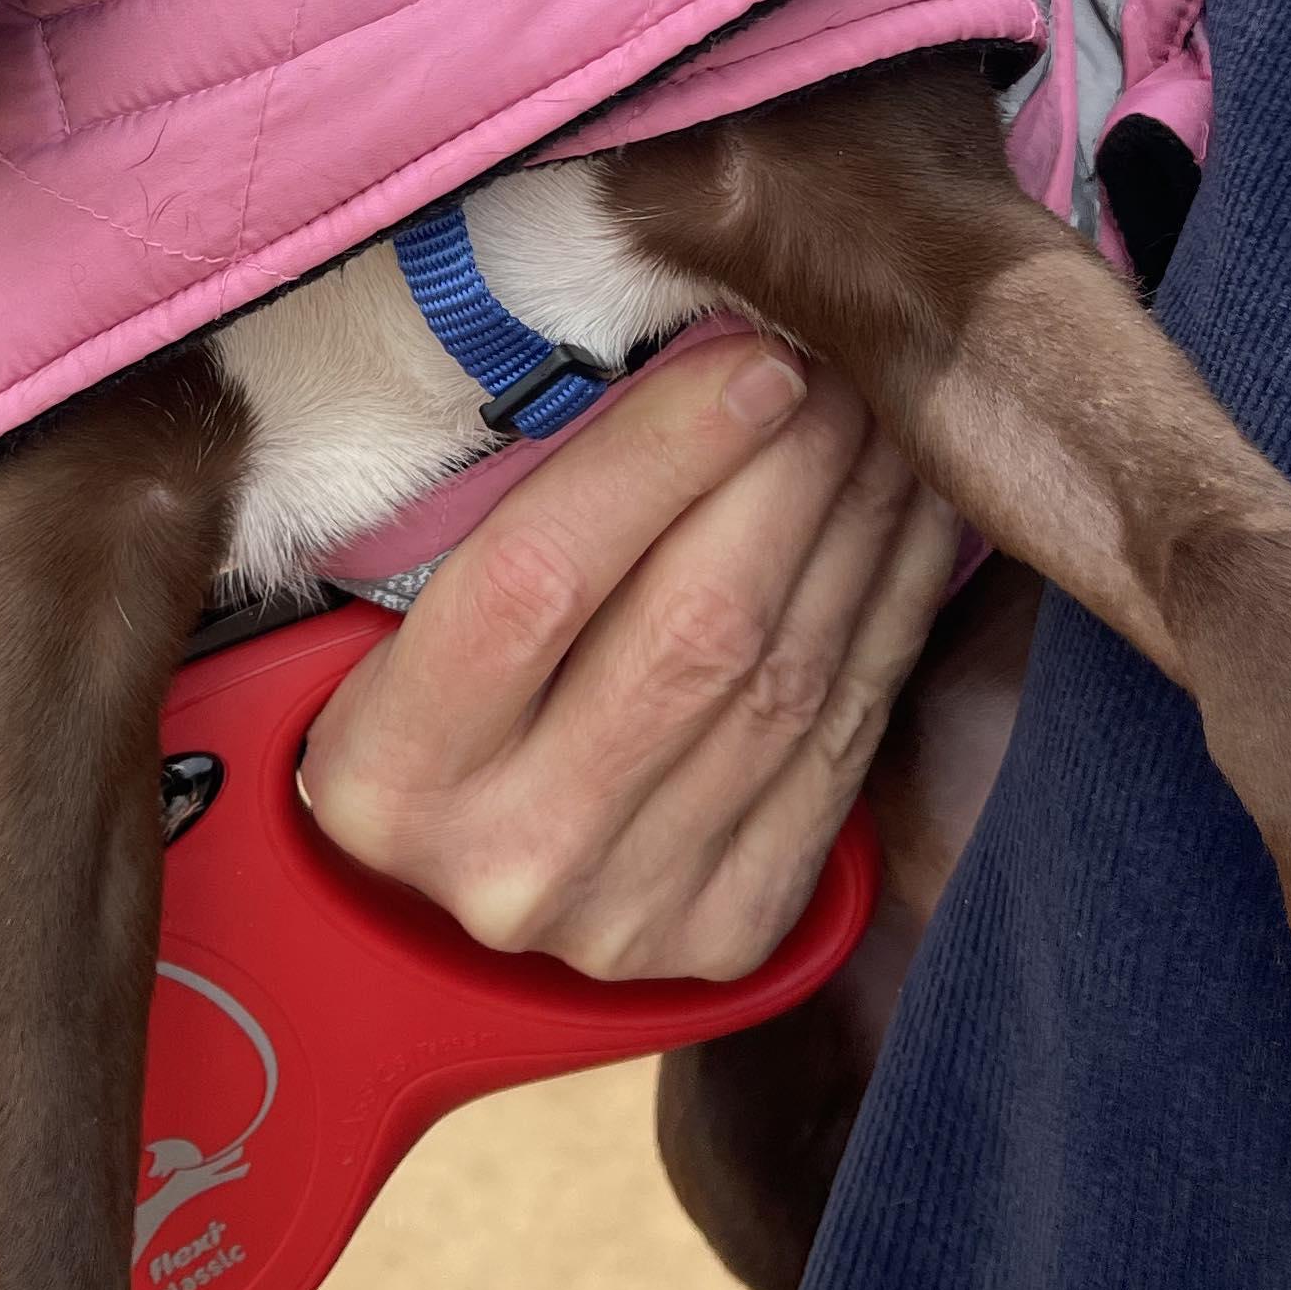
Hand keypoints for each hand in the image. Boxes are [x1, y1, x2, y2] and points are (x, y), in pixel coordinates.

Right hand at [297, 337, 955, 983]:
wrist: (446, 913)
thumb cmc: (412, 711)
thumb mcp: (383, 628)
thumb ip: (486, 522)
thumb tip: (662, 362)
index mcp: (390, 773)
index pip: (540, 578)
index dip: (660, 457)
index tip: (749, 357)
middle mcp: (510, 859)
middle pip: (693, 629)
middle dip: (787, 473)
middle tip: (837, 366)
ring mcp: (631, 913)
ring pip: (784, 683)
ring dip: (857, 528)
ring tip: (882, 419)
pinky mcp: (731, 933)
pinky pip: (841, 747)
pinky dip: (889, 616)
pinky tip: (907, 522)